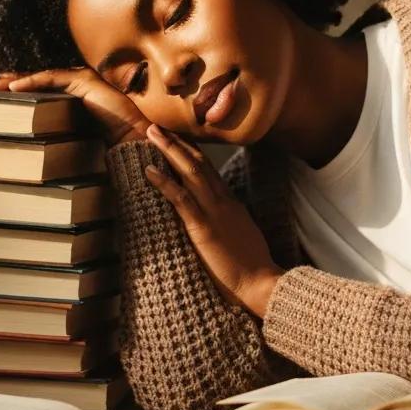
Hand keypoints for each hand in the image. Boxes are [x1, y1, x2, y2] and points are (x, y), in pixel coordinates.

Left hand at [0, 68, 150, 145]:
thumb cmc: (100, 145)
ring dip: (9, 81)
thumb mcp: (64, 138)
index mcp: (60, 97)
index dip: (3, 90)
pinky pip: (51, 80)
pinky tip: (12, 88)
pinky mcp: (83, 80)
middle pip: (26, 81)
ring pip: (35, 79)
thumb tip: (16, 150)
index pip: (27, 91)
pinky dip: (31, 83)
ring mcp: (75, 79)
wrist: (130, 141)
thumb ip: (46, 135)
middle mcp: (66, 84)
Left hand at [143, 124, 280, 317]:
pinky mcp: (204, 228)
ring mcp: (214, 212)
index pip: (209, 169)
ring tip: (151, 134)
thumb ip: (229, 221)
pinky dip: (164, 182)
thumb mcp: (241, 235)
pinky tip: (149, 170)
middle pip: (199, 162)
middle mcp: (223, 201)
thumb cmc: (252, 267)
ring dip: (169, 150)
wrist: (261, 284)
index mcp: (231, 203)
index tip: (175, 137)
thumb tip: (218, 217)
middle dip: (177, 142)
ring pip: (190, 171)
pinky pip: (181, 199)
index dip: (191, 151)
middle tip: (157, 126)